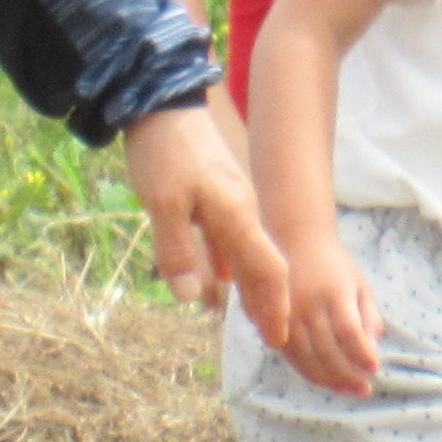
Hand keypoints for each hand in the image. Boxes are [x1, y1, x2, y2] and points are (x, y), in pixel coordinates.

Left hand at [126, 103, 288, 327]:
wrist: (162, 104)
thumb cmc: (165, 153)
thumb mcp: (163, 204)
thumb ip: (177, 251)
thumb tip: (192, 297)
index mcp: (236, 216)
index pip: (268, 269)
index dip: (274, 304)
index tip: (279, 336)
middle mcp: (242, 212)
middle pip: (264, 265)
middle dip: (270, 303)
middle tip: (273, 337)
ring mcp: (231, 203)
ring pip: (248, 254)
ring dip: (251, 287)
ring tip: (251, 315)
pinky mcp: (216, 195)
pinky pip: (231, 240)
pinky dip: (232, 265)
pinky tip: (223, 278)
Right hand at [277, 233, 383, 398]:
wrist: (293, 240)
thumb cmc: (334, 265)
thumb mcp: (358, 283)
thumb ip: (369, 314)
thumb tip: (374, 348)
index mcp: (333, 292)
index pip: (348, 331)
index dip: (360, 354)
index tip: (375, 369)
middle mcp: (307, 305)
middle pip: (326, 350)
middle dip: (347, 374)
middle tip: (365, 389)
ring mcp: (286, 315)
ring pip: (306, 358)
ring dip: (329, 380)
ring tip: (350, 390)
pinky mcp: (272, 322)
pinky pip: (290, 355)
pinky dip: (308, 372)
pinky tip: (326, 381)